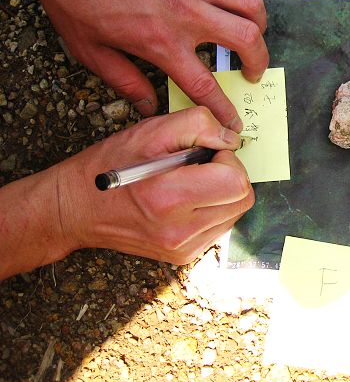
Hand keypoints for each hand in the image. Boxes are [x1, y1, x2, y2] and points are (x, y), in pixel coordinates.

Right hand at [0, 107, 253, 279]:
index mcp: (169, 198)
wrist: (75, 209)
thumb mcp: (150, 131)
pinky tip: (187, 199)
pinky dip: (213, 208)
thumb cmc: (110, 166)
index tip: (207, 151)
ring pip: (235, 213)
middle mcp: (179, 231)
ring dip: (223, 192)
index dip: (228, 159)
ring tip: (190, 181)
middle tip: (201, 164)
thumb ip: (198, 125)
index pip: (236, 182)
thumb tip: (232, 139)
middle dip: (230, 174)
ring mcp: (183, 248)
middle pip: (242, 198)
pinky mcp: (184, 256)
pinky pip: (220, 227)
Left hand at [19, 0, 268, 130]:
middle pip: (246, 40)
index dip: (224, 109)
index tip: (233, 122)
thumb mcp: (89, 49)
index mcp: (162, 42)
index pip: (205, 85)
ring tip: (251, 31)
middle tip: (253, 69)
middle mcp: (188, 13)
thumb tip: (147, 106)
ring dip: (258, 22)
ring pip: (251, 3)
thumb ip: (124, 81)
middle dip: (259, 61)